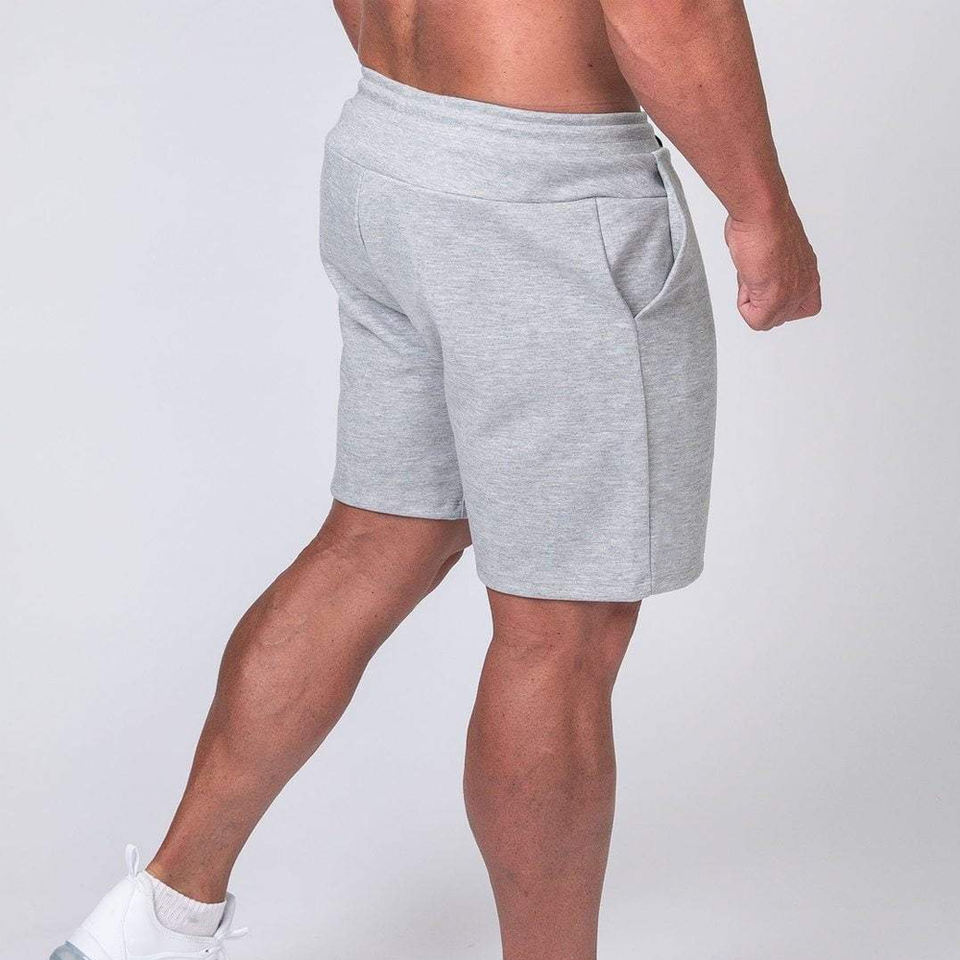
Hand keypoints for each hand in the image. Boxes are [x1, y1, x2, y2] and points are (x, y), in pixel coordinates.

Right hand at [724, 204, 820, 330]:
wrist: (762, 212)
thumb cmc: (764, 220)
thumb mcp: (776, 248)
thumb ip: (774, 268)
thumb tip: (759, 273)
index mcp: (808, 271)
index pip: (803, 306)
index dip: (780, 302)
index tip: (767, 283)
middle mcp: (805, 283)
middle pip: (781, 315)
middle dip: (761, 301)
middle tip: (755, 275)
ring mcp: (792, 293)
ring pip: (769, 319)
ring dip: (752, 301)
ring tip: (752, 272)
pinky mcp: (775, 299)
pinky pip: (757, 321)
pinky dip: (744, 305)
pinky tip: (748, 278)